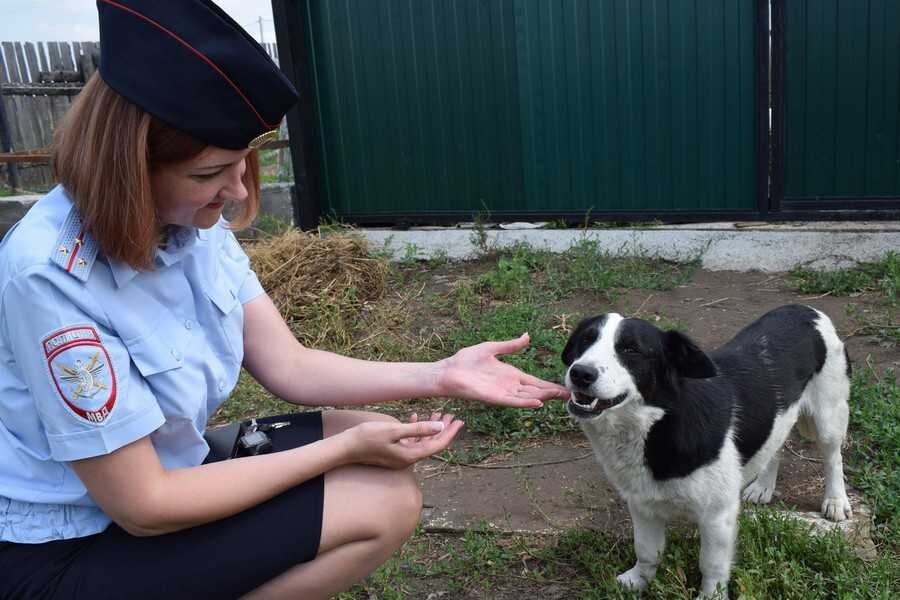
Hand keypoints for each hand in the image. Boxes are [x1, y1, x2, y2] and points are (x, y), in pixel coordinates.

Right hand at [343, 412, 463, 469]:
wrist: (346, 448)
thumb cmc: (368, 437)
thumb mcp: (394, 430)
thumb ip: (418, 429)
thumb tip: (440, 426)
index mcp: (410, 456)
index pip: (437, 444)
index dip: (450, 432)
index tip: (459, 420)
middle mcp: (408, 459)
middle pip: (432, 443)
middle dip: (444, 428)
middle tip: (453, 414)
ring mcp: (400, 457)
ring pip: (422, 441)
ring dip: (430, 427)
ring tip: (438, 412)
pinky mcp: (393, 452)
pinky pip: (410, 441)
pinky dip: (415, 430)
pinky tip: (414, 417)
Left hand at [436, 333, 569, 407]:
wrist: (448, 370)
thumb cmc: (465, 360)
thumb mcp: (492, 348)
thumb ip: (511, 345)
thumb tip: (527, 336)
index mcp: (510, 375)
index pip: (534, 381)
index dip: (549, 385)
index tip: (565, 387)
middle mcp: (509, 386)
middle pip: (535, 390)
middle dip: (552, 393)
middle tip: (571, 394)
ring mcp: (502, 393)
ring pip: (528, 396)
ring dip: (543, 397)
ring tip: (560, 397)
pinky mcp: (494, 398)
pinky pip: (513, 401)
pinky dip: (525, 401)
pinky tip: (538, 402)